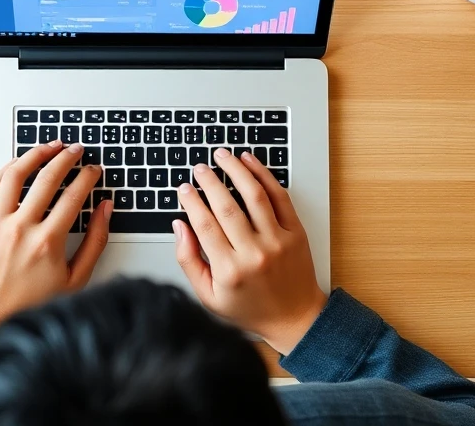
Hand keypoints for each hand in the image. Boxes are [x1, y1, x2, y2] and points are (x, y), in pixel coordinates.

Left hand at [0, 141, 112, 323]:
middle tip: (76, 150)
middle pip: (47, 179)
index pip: (73, 197)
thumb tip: (105, 209)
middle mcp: (21, 229)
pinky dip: (6, 169)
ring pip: (16, 175)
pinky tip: (20, 162)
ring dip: (35, 154)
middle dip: (66, 158)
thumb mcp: (75, 278)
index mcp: (47, 243)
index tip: (94, 170)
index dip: (88, 177)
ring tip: (50, 146)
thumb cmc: (32, 300)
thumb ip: (95, 241)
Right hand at [173, 148, 326, 354]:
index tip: (184, 189)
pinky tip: (250, 162)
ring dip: (236, 170)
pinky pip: (279, 197)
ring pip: (254, 195)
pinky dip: (264, 175)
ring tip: (222, 155)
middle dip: (209, 182)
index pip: (204, 226)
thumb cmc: (249, 308)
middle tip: (199, 168)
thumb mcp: (209, 296)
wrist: (294, 318)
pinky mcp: (295, 232)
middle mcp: (254, 254)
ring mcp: (277, 241)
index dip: (191, 202)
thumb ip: (189, 261)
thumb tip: (179, 226)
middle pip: (226, 206)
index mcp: (229, 271)